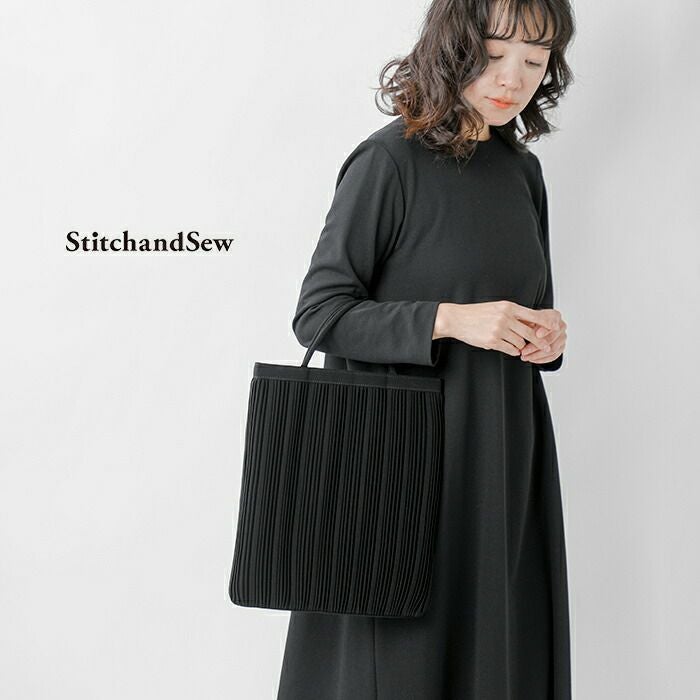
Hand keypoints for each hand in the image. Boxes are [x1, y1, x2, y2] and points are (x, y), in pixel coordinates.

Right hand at [434, 301, 560, 357]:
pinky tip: (509, 348)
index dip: (546, 323)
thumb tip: (531, 324)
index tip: (555, 328)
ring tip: (514, 344)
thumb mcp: (497, 307)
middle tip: (546, 347)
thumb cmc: (477, 313)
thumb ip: (513, 314)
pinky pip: (510, 349)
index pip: (533, 315)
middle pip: (530, 332)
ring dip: (520, 346)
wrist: (457, 319)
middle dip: (540, 342)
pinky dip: (512, 350)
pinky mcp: (492, 341)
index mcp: (509, 307)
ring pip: (520, 343)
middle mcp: (506, 317)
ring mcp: (499, 329)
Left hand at [519, 315, 566, 364]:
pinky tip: (531, 359)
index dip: (545, 330)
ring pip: (552, 349)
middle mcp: (561, 326)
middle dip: (535, 346)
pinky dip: (541, 359)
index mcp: (555, 316)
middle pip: (551, 339)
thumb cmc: (531, 319)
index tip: (537, 335)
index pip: (552, 323)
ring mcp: (562, 338)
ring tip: (524, 357)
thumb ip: (531, 321)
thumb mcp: (528, 316)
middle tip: (523, 351)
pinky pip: (553, 356)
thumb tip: (530, 332)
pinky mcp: (561, 347)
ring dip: (536, 355)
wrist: (536, 324)